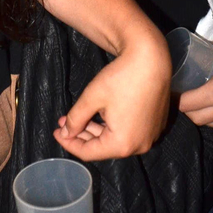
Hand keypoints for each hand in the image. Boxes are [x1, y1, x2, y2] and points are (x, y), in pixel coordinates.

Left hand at [52, 26, 170, 157]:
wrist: (152, 59)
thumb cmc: (120, 79)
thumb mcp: (91, 97)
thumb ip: (76, 119)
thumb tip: (66, 133)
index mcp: (122, 144)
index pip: (89, 152)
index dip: (69, 143)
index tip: (56, 132)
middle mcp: (139, 146)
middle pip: (104, 147)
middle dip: (82, 134)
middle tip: (65, 122)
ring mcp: (150, 136)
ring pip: (117, 139)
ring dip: (97, 129)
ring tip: (80, 116)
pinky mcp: (156, 125)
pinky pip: (129, 132)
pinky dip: (114, 126)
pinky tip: (101, 114)